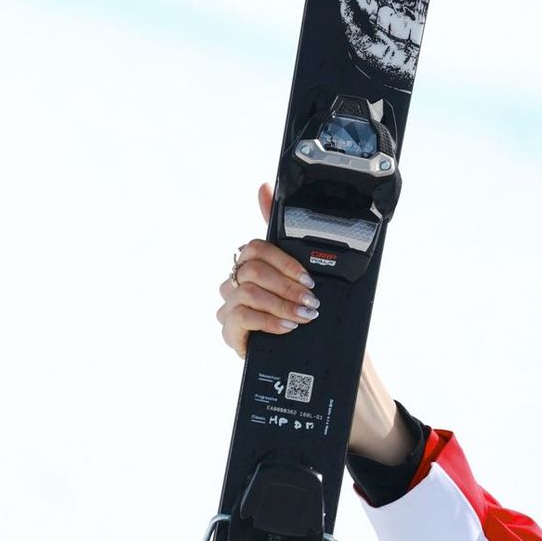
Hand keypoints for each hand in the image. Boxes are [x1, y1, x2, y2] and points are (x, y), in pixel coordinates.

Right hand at [217, 182, 316, 356]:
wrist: (312, 353)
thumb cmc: (302, 310)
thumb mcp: (301, 272)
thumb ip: (282, 231)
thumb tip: (263, 187)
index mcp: (250, 266)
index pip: (254, 248)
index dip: (282, 261)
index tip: (308, 276)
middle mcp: (234, 284)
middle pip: (252, 271)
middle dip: (287, 285)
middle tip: (311, 299)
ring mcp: (229, 308)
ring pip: (247, 292)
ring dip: (281, 303)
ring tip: (303, 315)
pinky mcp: (229, 333)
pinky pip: (241, 318)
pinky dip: (268, 321)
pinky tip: (286, 326)